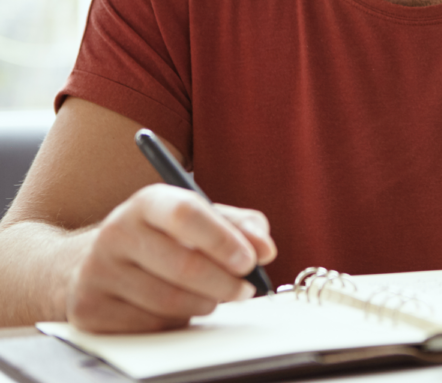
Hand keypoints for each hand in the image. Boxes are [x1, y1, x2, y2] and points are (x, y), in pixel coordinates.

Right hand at [65, 184, 276, 332]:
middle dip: (224, 282)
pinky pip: (149, 325)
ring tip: (213, 296)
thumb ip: (241, 226)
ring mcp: (97, 272)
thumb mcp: (202, 220)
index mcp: (148, 203)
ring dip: (204, 303)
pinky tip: (178, 308)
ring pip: (168, 301)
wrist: (95, 262)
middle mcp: (116, 232)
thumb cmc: (164, 238)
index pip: (185, 213)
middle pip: (182, 264)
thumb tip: (265, 249)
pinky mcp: (90, 309)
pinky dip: (175, 321)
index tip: (250, 260)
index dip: (222, 239)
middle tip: (245, 289)